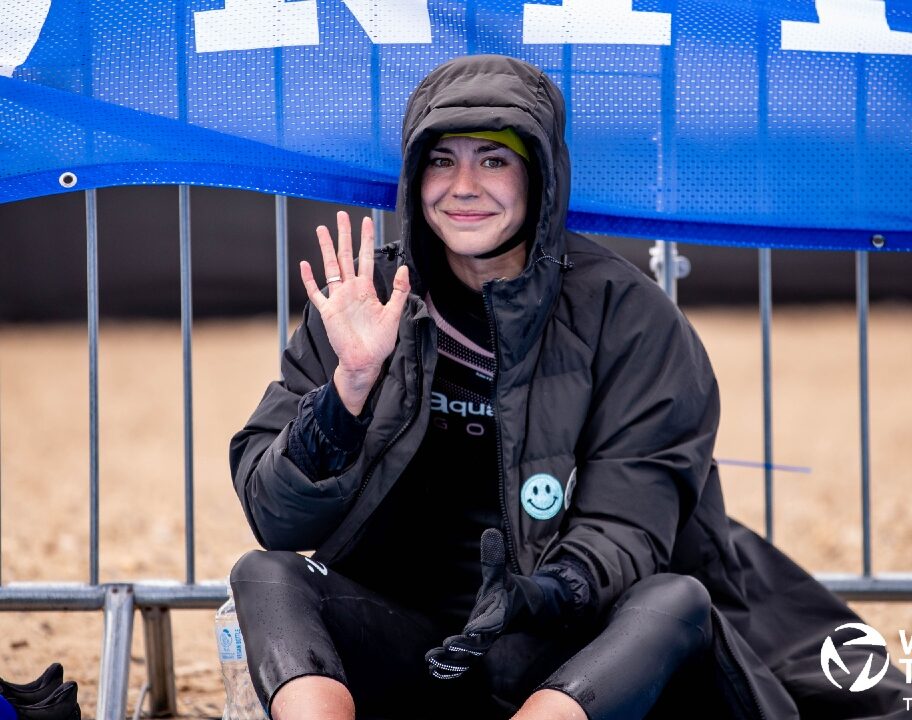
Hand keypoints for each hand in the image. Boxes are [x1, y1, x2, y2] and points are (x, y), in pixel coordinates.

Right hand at [299, 211, 409, 414]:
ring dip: (326, 248)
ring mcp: (338, 299)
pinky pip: (316, 292)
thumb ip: (399, 291)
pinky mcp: (328, 311)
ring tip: (321, 229)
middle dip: (344, 235)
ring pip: (330, 267)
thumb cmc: (380, 342)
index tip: (366, 221)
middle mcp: (351, 290)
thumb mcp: (394, 314)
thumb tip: (404, 268)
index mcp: (367, 289)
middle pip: (346, 256)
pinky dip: (309, 280)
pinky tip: (304, 265)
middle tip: (342, 215)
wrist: (365, 361)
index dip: (366, 240)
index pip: (366, 258)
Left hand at [425, 529, 540, 679]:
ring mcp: (483, 642)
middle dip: (464, 647)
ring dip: (452, 662)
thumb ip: (493, 557)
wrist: (519, 609)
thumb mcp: (500, 573)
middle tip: (448, 648)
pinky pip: (464, 661)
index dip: (481, 627)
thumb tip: (489, 531)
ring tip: (433, 663)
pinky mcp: (475, 648)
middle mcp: (491, 631)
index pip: (492, 622)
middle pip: (479, 643)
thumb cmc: (506, 589)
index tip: (469, 631)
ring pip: (469, 656)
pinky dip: (450, 667)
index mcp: (499, 614)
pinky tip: (433, 669)